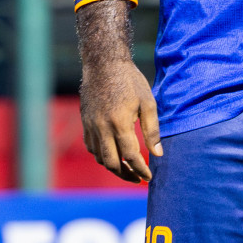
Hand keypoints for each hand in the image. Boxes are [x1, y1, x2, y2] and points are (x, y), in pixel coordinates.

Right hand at [80, 57, 161, 182]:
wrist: (103, 63)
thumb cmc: (130, 81)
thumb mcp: (148, 102)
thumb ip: (152, 130)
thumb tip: (158, 154)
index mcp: (120, 122)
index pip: (131, 156)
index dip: (141, 169)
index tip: (148, 177)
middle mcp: (102, 127)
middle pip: (112, 163)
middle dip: (125, 175)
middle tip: (137, 178)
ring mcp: (91, 126)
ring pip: (99, 157)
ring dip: (113, 167)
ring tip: (127, 169)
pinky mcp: (85, 123)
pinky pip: (91, 147)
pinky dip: (102, 156)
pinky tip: (113, 154)